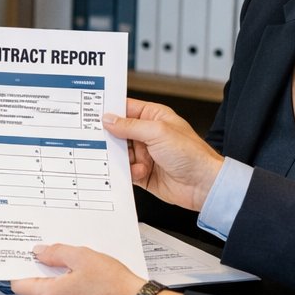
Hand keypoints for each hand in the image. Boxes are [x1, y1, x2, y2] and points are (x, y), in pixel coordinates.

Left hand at [9, 244, 148, 294]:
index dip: (19, 270)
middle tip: (51, 261)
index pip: (19, 285)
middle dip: (40, 277)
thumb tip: (39, 252)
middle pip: (34, 293)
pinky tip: (82, 287)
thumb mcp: (81, 256)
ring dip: (55, 288)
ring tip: (71, 272)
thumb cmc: (112, 283)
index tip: (23, 261)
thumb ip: (55, 253)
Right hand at [103, 98, 224, 210]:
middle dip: (110, 137)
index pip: (125, 109)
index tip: (91, 113)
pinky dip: (128, 172)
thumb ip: (129, 126)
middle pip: (118, 132)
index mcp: (154, 117)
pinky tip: (141, 172)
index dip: (109, 110)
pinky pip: (125, 171)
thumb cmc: (191, 154)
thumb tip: (108, 119)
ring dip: (121, 157)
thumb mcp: (157, 132)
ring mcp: (145, 154)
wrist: (203, 185)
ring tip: (128, 160)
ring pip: (119, 153)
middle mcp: (148, 134)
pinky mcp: (142, 172)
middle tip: (98, 139)